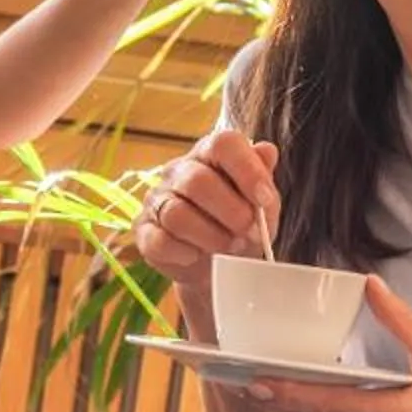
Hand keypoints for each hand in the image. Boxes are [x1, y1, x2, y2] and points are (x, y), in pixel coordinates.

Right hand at [136, 127, 282, 309]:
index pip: (223, 144)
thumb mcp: (262, 203)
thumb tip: (267, 151)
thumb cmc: (239, 226)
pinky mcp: (144, 231)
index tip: (265, 200)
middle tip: (250, 233)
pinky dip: (185, 253)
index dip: (247, 170)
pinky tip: (199, 256)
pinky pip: (160, 241)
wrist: (217, 267)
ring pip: (177, 214)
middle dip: (231, 213)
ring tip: (230, 248)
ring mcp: (157, 200)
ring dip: (211, 237)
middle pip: (197, 181)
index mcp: (210, 154)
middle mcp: (179, 171)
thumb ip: (263, 178)